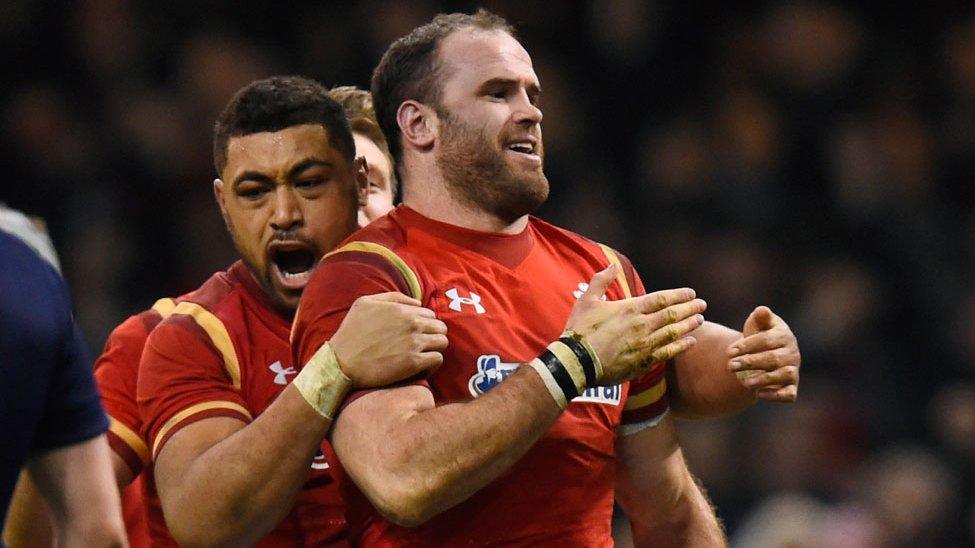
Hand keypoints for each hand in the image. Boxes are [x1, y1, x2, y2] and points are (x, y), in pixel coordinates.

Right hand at [330, 292, 447, 387]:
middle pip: (440, 327)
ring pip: (442, 342)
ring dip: (435, 349)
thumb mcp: (365, 303)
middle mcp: (412, 324)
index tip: (416, 335)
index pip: (430, 314)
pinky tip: (422, 368)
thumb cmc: (350, 333)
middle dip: (433, 336)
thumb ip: (393, 298)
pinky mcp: (413, 363)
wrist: (340, 362)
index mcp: (402, 310)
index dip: (425, 325)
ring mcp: (414, 343)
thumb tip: (416, 302)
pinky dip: (433, 364)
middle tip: (421, 346)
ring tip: (423, 357)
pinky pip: (437, 360)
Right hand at [565, 265, 706, 385]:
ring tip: (700, 319)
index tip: (691, 293)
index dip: (679, 295)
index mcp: (630, 308)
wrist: (577, 361)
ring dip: (689, 325)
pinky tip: (690, 341)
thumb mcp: (587, 300)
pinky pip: (668, 352)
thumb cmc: (580, 330)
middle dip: (689, 308)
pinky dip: (681, 346)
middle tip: (702, 304)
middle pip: (672, 314)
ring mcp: (644, 345)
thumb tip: (612, 265)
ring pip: (673, 333)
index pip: (662, 298)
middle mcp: (642, 325)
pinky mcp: (643, 362)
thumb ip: (601, 280)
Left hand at [727, 306, 799, 401]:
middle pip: (773, 359)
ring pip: (784, 375)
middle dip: (750, 363)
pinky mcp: (792, 387)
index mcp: (784, 335)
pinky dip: (775, 395)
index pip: (766, 340)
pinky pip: (789, 394)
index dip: (747, 346)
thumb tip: (762, 310)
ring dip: (762, 379)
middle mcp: (792, 353)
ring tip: (744, 382)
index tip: (728, 352)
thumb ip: (760, 317)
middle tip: (730, 366)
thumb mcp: (758, 323)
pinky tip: (758, 393)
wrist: (764, 354)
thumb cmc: (759, 335)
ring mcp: (793, 370)